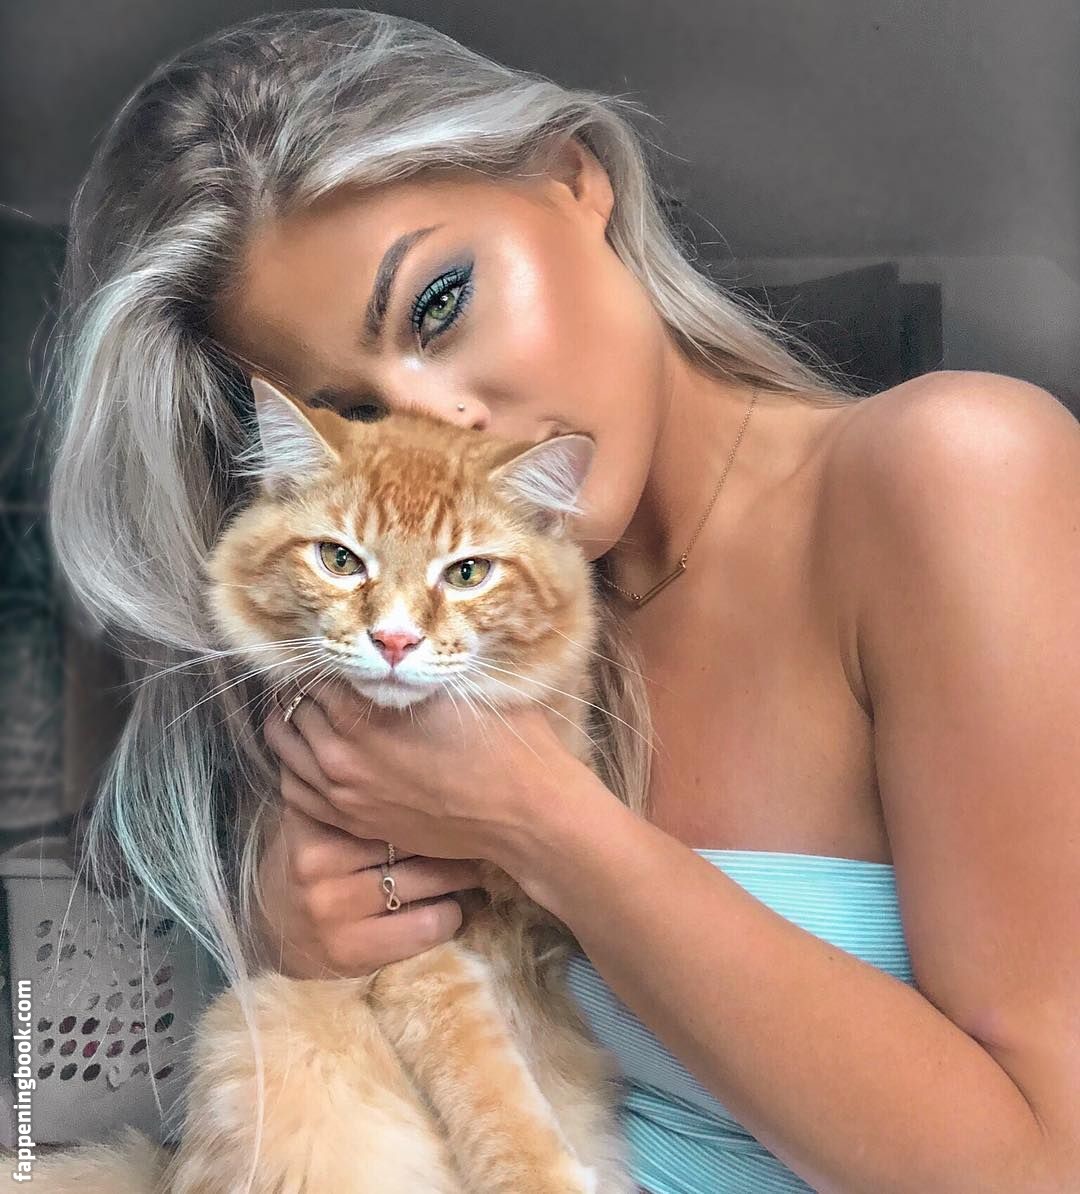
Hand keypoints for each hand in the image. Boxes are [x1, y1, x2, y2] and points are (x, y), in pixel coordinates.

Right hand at [253, 803, 484, 977]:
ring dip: (462, 874)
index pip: (389, 798)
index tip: (458, 796)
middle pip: (413, 834)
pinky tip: (449, 908)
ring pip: (428, 878)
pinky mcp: (351, 950)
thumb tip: (426, 763)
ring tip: (474, 867)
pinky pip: (428, 924)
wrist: (270, 930)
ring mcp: (333, 907)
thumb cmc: (314, 860)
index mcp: (312, 818)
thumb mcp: (321, 818)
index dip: (429, 798)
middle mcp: (317, 861)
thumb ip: (357, 793)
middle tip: (479, 830)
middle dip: (453, 833)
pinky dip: (450, 914)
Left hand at [261, 675, 589, 869]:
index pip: (319, 668)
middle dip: (307, 686)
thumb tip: (393, 641)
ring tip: (309, 708)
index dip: (330, 651)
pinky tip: (308, 754)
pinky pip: (295, 791)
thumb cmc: (502, 742)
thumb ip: (414, 664)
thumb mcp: (458, 684)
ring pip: (284, 746)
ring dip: (292, 722)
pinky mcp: (352, 821)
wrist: (522, 811)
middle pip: (293, 704)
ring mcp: (342, 791)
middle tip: (326, 674)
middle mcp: (340, 750)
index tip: (342, 646)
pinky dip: (293, 766)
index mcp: (364, 709)